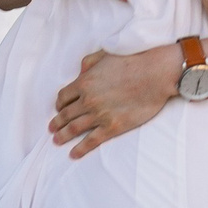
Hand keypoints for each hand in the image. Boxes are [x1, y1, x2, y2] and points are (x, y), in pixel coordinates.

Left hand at [49, 44, 178, 157]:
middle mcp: (88, 100)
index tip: (60, 109)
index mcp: (85, 82)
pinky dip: (79, 148)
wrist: (155, 74)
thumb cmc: (133, 60)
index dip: (60, 104)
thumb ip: (89, 62)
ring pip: (74, 128)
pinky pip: (90, 141)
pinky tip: (73, 153)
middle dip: (57, 122)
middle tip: (52, 129)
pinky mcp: (112, 127)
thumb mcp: (106, 54)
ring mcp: (99, 115)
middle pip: (65, 114)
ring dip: (63, 136)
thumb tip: (80, 71)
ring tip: (57, 140)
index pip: (64, 96)